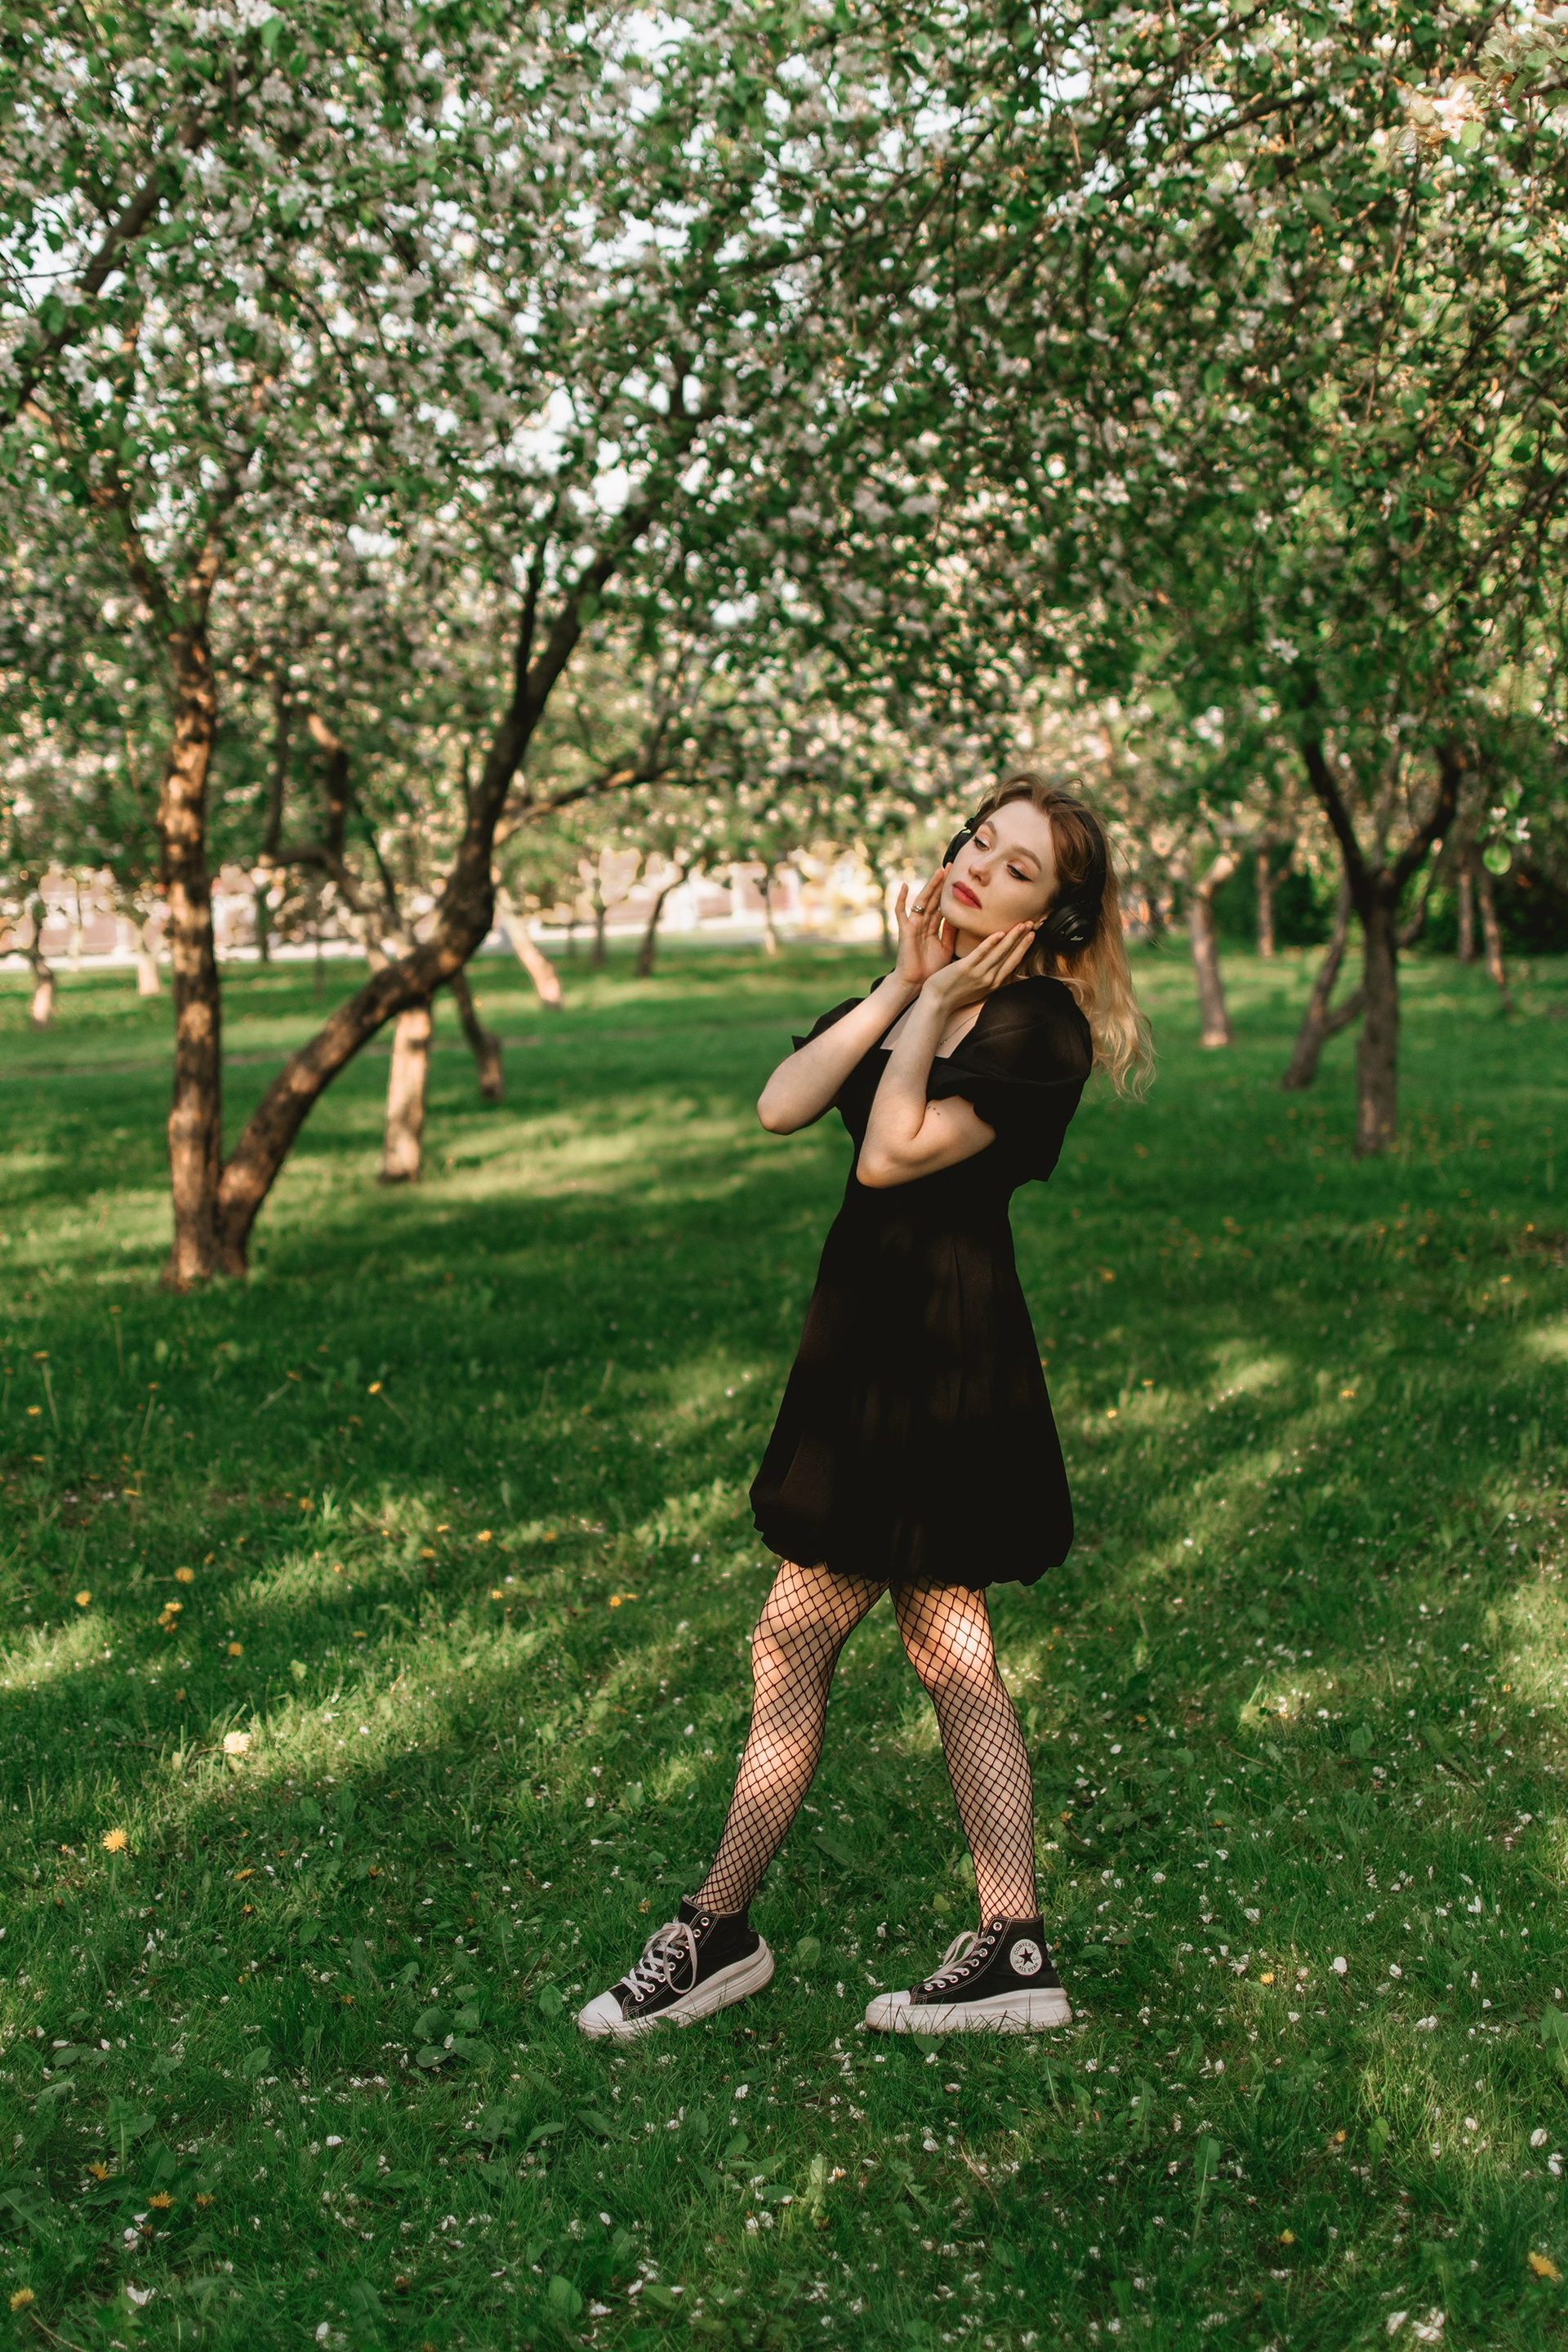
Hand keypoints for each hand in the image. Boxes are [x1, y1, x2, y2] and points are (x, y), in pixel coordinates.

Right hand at [892, 865, 955, 992]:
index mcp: (933, 927)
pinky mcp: (905, 930)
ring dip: (930, 886)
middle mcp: (923, 923)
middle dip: (942, 883)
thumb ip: (950, 932)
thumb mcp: (946, 947)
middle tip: (951, 866)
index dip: (949, 892)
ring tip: (938, 872)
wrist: (917, 983)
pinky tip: (904, 886)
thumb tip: (961, 918)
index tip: (959, 877)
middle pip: (934, 899)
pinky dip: (901, 899)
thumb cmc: (931, 969)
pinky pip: (901, 912)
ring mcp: (913, 925)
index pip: (942, 905)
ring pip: (922, 901)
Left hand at [919, 921, 1035, 1014]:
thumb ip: (989, 976)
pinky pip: (980, 954)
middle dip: (1023, 939)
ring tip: (1022, 925)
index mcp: (993, 983)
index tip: (1032, 935)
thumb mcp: (978, 988)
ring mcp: (978, 973)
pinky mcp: (965, 968)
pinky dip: (991, 943)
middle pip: (1010, 956)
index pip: (1013, 962)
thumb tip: (997, 965)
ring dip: (1012, 937)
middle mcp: (990, 979)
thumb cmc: (955, 994)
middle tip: (1032, 924)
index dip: (1024, 947)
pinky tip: (999, 933)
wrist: (937, 1002)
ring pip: (1000, 952)